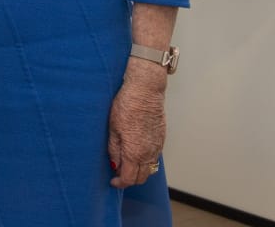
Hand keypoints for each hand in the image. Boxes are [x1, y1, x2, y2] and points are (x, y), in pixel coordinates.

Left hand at [107, 60, 167, 187]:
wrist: (145, 91)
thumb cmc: (126, 106)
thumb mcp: (113, 128)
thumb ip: (114, 149)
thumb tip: (115, 164)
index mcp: (135, 152)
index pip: (129, 178)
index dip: (120, 183)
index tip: (112, 181)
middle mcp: (149, 153)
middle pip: (142, 177)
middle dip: (130, 179)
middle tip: (118, 173)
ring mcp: (158, 146)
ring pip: (150, 168)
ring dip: (139, 170)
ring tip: (126, 162)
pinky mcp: (162, 138)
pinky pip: (155, 157)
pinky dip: (146, 160)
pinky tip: (137, 151)